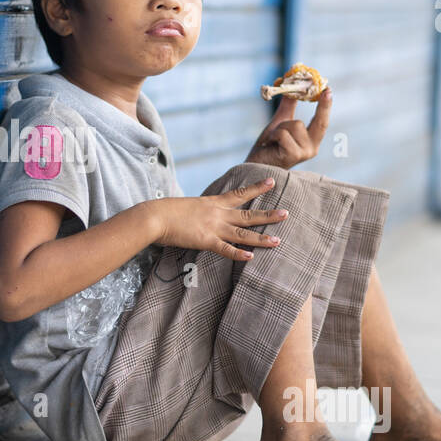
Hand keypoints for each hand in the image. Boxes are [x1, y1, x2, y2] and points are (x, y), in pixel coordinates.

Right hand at [146, 178, 287, 260]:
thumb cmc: (165, 212)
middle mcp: (218, 214)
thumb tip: (200, 214)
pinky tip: (251, 257)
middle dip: (268, 215)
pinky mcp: (205, 241)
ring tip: (278, 240)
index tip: (272, 183)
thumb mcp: (187, 206)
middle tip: (286, 213)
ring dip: (261, 238)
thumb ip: (199, 211)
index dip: (257, 189)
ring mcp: (213, 228)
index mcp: (213, 203)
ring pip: (243, 234)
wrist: (154, 216)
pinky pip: (225, 249)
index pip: (239, 194)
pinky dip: (238, 254)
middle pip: (248, 215)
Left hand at [246, 86, 331, 168]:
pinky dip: (274, 134)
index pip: (322, 122)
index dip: (326, 107)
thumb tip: (292, 87)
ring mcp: (304, 153)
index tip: (328, 90)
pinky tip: (270, 143)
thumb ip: (288, 107)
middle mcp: (312, 148)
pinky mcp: (294, 155)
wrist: (254, 164)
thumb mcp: (280, 123)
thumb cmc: (268, 146)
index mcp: (311, 141)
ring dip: (280, 127)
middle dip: (324, 106)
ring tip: (273, 138)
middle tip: (327, 90)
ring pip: (296, 124)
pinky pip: (284, 133)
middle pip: (321, 122)